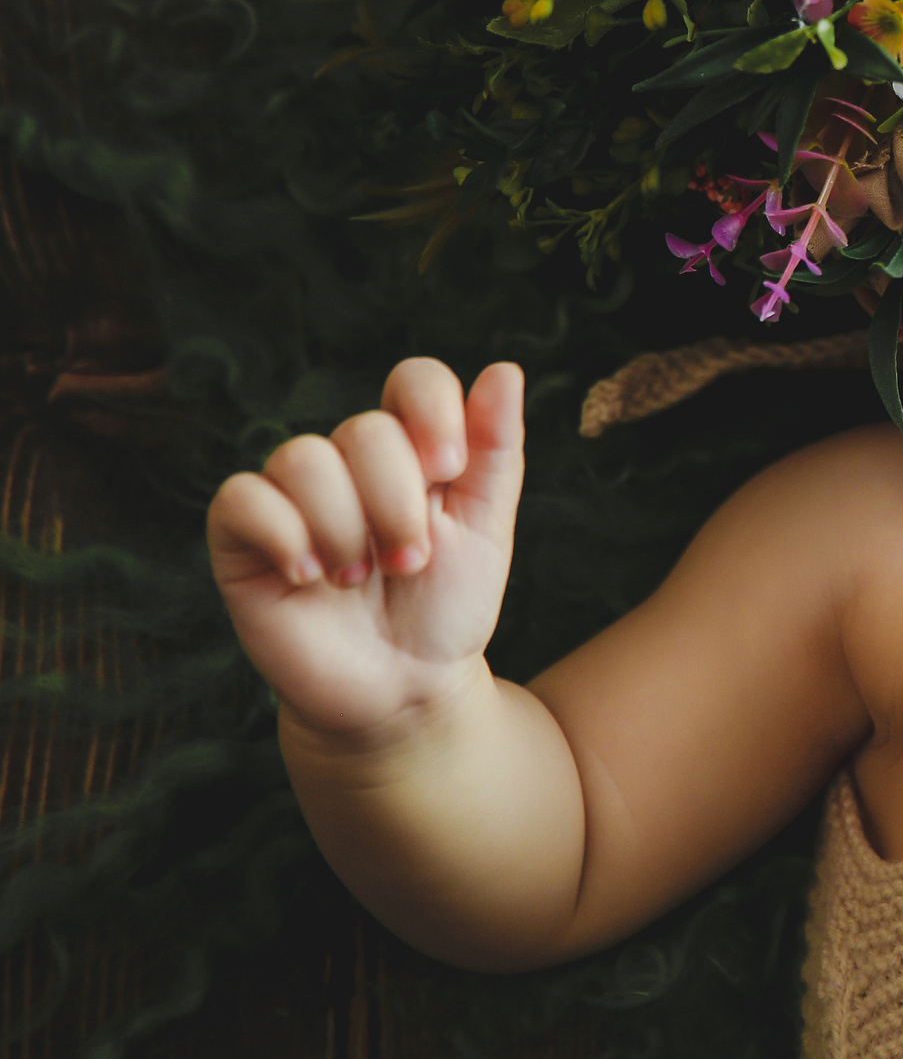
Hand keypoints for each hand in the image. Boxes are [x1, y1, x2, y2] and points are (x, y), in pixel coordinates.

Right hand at [208, 359, 523, 741]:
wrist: (402, 689)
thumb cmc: (446, 606)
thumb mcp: (486, 529)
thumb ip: (495, 450)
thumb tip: (504, 369)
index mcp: (410, 449)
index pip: (413, 381)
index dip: (432, 410)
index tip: (449, 468)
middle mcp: (347, 462)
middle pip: (364, 430)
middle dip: (397, 503)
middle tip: (410, 563)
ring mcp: (291, 497)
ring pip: (303, 458)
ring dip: (346, 527)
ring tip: (360, 577)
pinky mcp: (242, 539)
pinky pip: (242, 498)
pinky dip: (283, 535)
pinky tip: (309, 577)